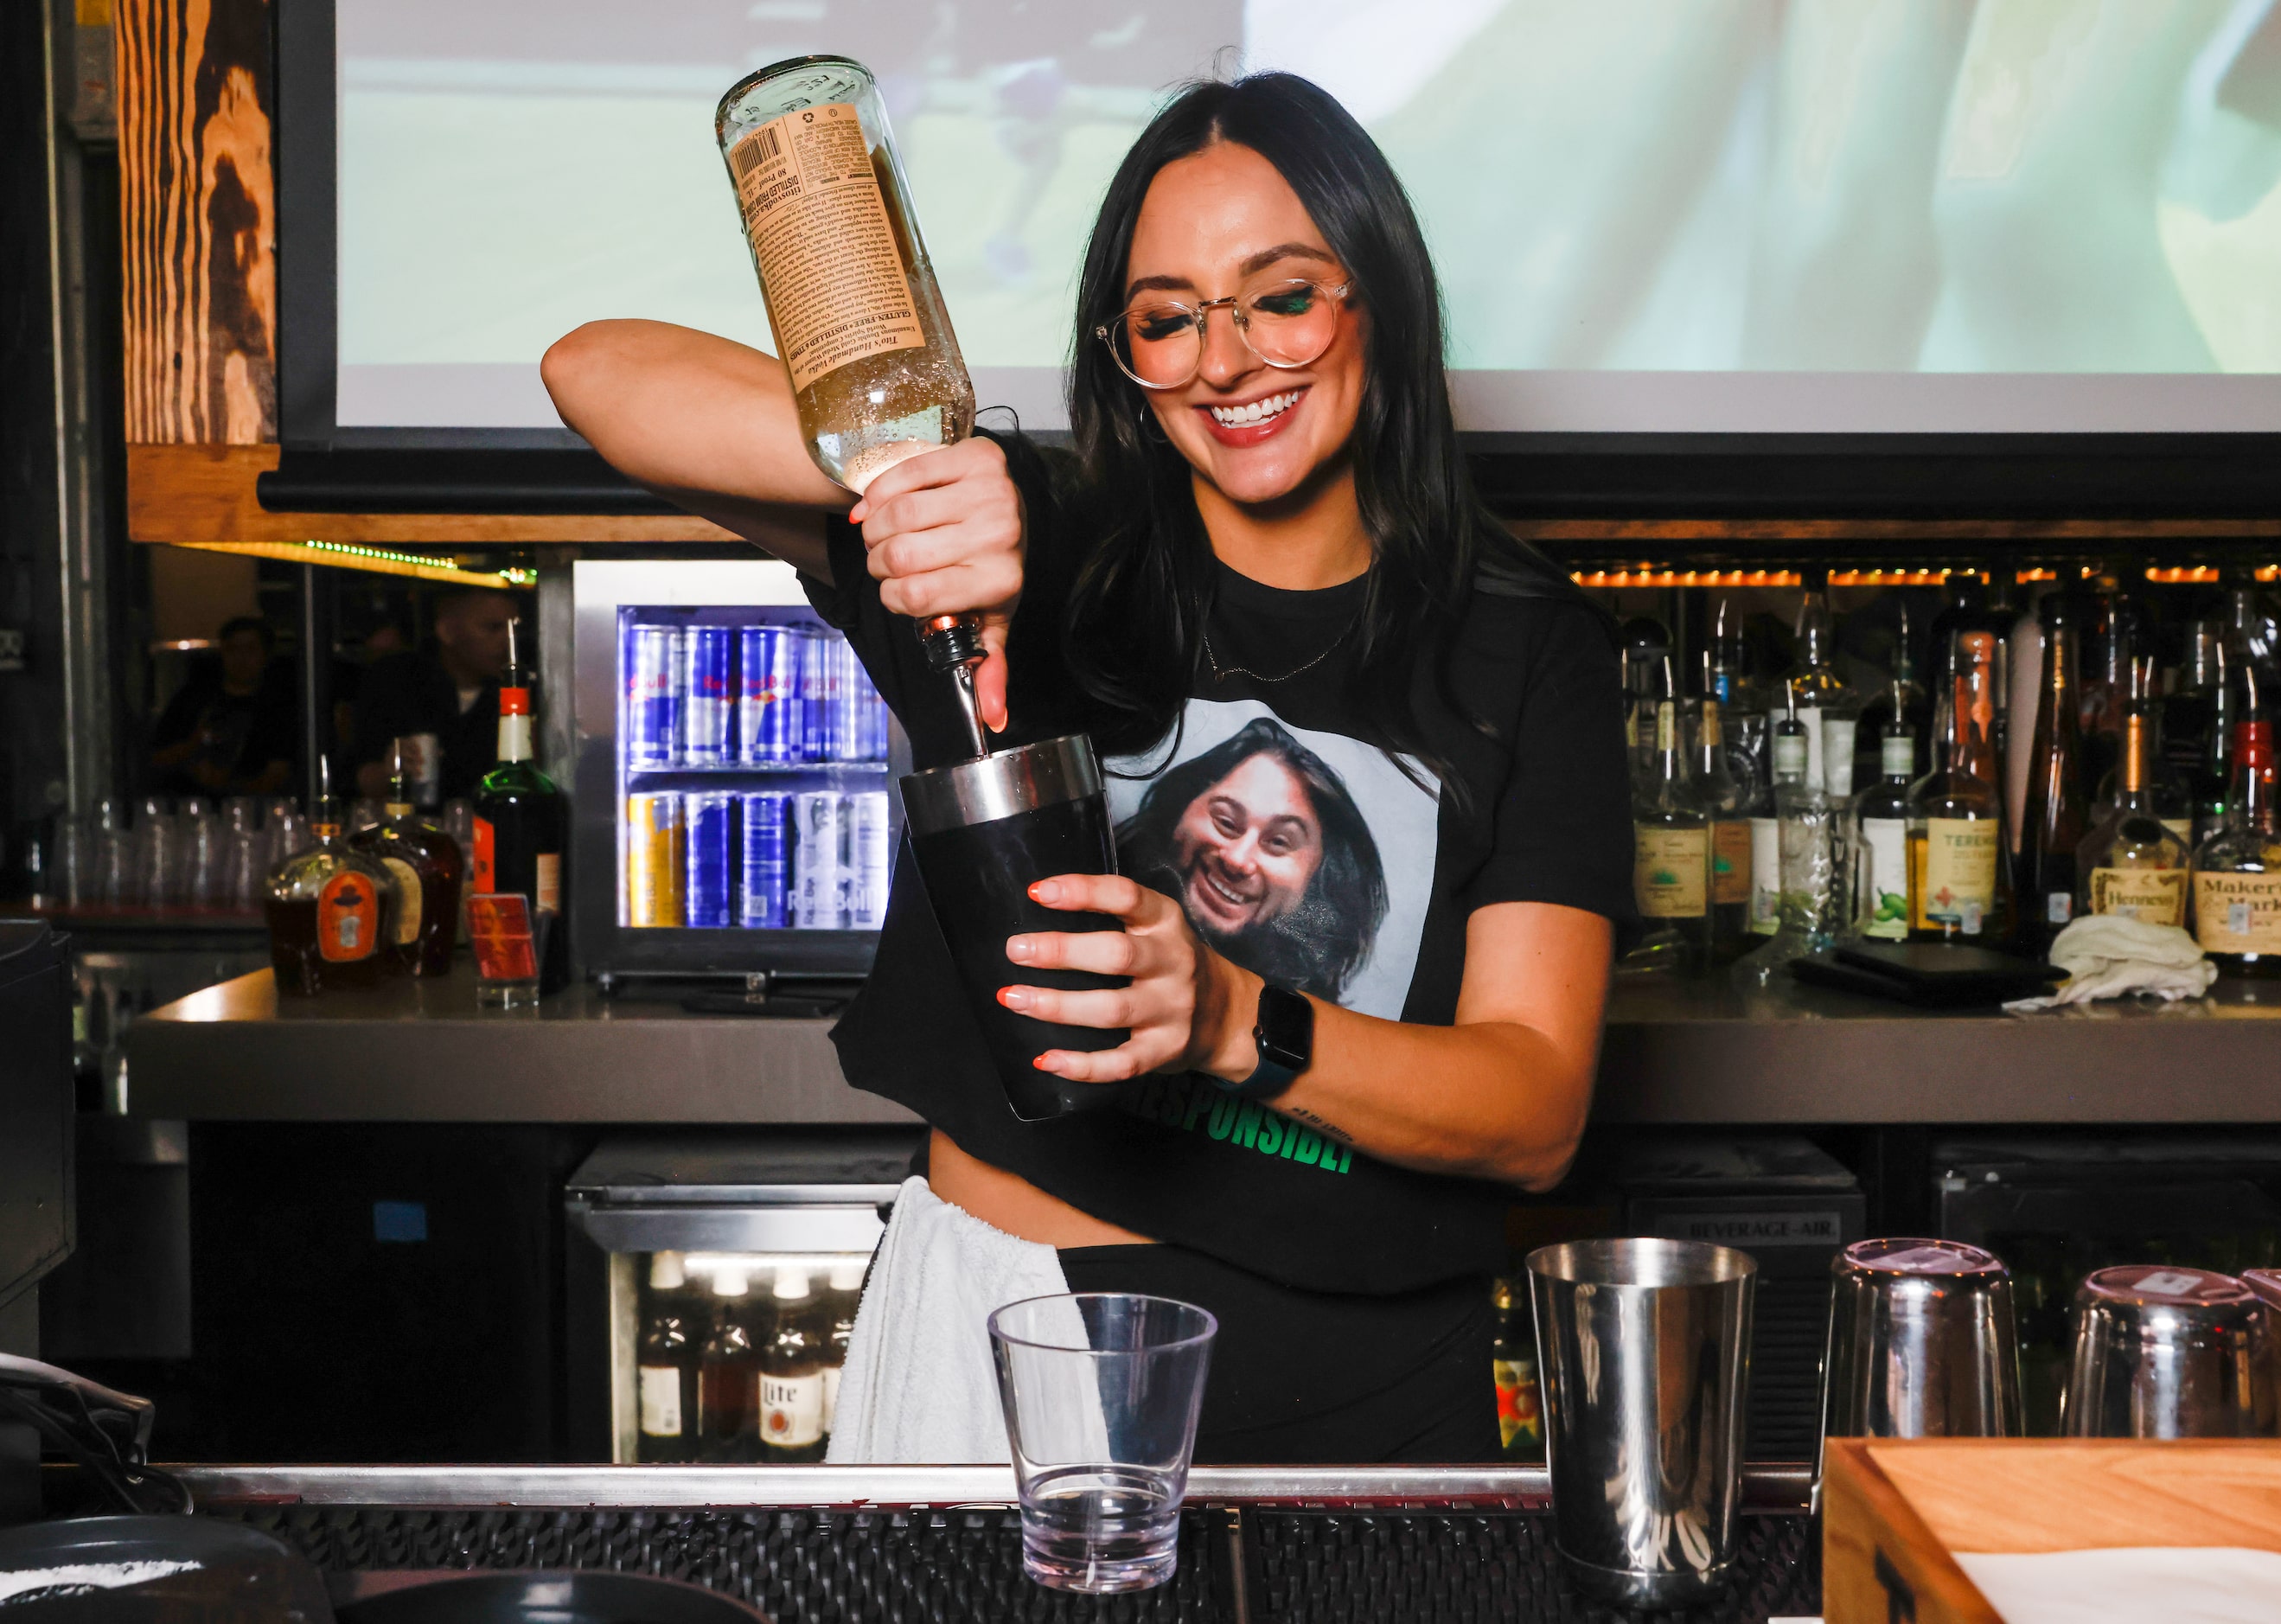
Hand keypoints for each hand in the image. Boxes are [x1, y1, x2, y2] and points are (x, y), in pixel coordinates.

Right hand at [847, 437, 1024, 732]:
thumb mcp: (992, 616)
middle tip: (886, 561)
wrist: (1016, 507)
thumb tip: (993, 718)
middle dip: (879, 562)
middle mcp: (1001, 535)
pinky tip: (880, 504)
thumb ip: (989, 665)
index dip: (892, 596)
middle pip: (899, 555)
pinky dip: (878, 491)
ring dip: (874, 528)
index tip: (897, 591)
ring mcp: (991, 492)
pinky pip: (902, 473)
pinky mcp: (976, 455)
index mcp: (1001, 580)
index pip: (915, 597)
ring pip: (896, 514)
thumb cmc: (994, 566)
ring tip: (882, 534)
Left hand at [997, 874, 1261, 1083]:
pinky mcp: (1165, 1050)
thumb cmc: (1171, 964)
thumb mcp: (1157, 928)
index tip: (1037, 892)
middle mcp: (1173, 962)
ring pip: (1112, 1009)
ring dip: (1058, 1005)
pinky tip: (1047, 1059)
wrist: (1228, 1013)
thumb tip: (1038, 909)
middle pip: (1117, 955)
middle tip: (1016, 949)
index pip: (1126, 896)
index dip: (1081, 892)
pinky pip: (1121, 1063)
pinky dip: (1082, 1066)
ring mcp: (1172, 1009)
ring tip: (1014, 998)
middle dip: (1061, 951)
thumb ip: (1113, 917)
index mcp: (1167, 923)